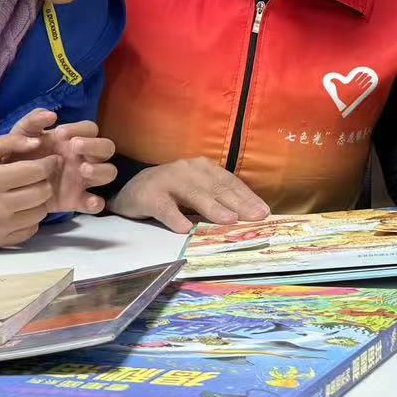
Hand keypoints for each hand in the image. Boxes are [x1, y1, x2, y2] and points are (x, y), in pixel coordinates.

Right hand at [0, 120, 61, 247]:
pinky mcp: (1, 241)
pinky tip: (20, 210)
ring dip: (39, 201)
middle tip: (37, 178)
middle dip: (45, 182)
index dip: (49, 163)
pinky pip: (32, 230)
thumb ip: (11, 141)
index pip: (37, 171)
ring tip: (28, 193)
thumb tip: (38, 142)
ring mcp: (0, 227)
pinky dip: (31, 219)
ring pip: (41, 213)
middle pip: (42, 193)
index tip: (51, 160)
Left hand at [3, 110, 116, 214]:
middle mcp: (83, 157)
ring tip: (83, 170)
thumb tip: (52, 115)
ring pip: (108, 172)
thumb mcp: (21, 135)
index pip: (90, 129)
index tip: (60, 134)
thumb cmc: (18, 155)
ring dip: (100, 170)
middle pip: (107, 148)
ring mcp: (83, 179)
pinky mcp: (77, 199)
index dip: (80, 129)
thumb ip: (33, 121)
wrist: (6, 185)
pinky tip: (89, 201)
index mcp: (72, 139)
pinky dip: (97, 203)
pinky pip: (96, 203)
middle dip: (95, 145)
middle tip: (74, 147)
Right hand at [109, 158, 271, 234]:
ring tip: (230, 220)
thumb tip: (246, 217)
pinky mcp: (149, 196)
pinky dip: (175, 218)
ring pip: (194, 195)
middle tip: (256, 217)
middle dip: (238, 203)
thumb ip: (217, 200)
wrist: (132, 188)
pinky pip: (164, 208)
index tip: (264, 212)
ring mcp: (168, 181)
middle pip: (217, 187)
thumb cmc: (171, 192)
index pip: (230, 182)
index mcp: (204, 168)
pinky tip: (185, 229)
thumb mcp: (196, 192)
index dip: (247, 197)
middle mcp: (188, 170)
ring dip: (213, 208)